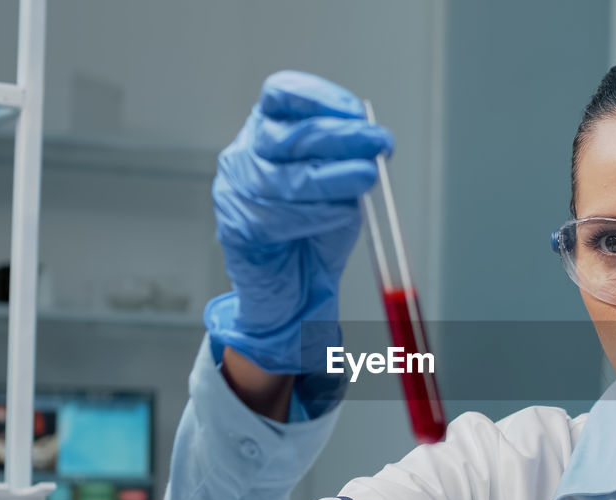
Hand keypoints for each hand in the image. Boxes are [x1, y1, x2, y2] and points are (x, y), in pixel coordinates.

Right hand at [204, 70, 393, 373]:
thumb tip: (373, 143)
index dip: (319, 98)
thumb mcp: (340, 186)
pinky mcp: (237, 227)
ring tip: (367, 177)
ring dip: (332, 177)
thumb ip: (348, 161)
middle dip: (340, 137)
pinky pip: (278, 217)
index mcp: (269, 131)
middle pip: (289, 135)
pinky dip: (316, 214)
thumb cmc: (316, 230)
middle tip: (379, 143)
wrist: (292, 288)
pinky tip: (340, 214)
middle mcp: (246, 155)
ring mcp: (236, 191)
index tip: (357, 111)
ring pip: (285, 177)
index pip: (282, 94)